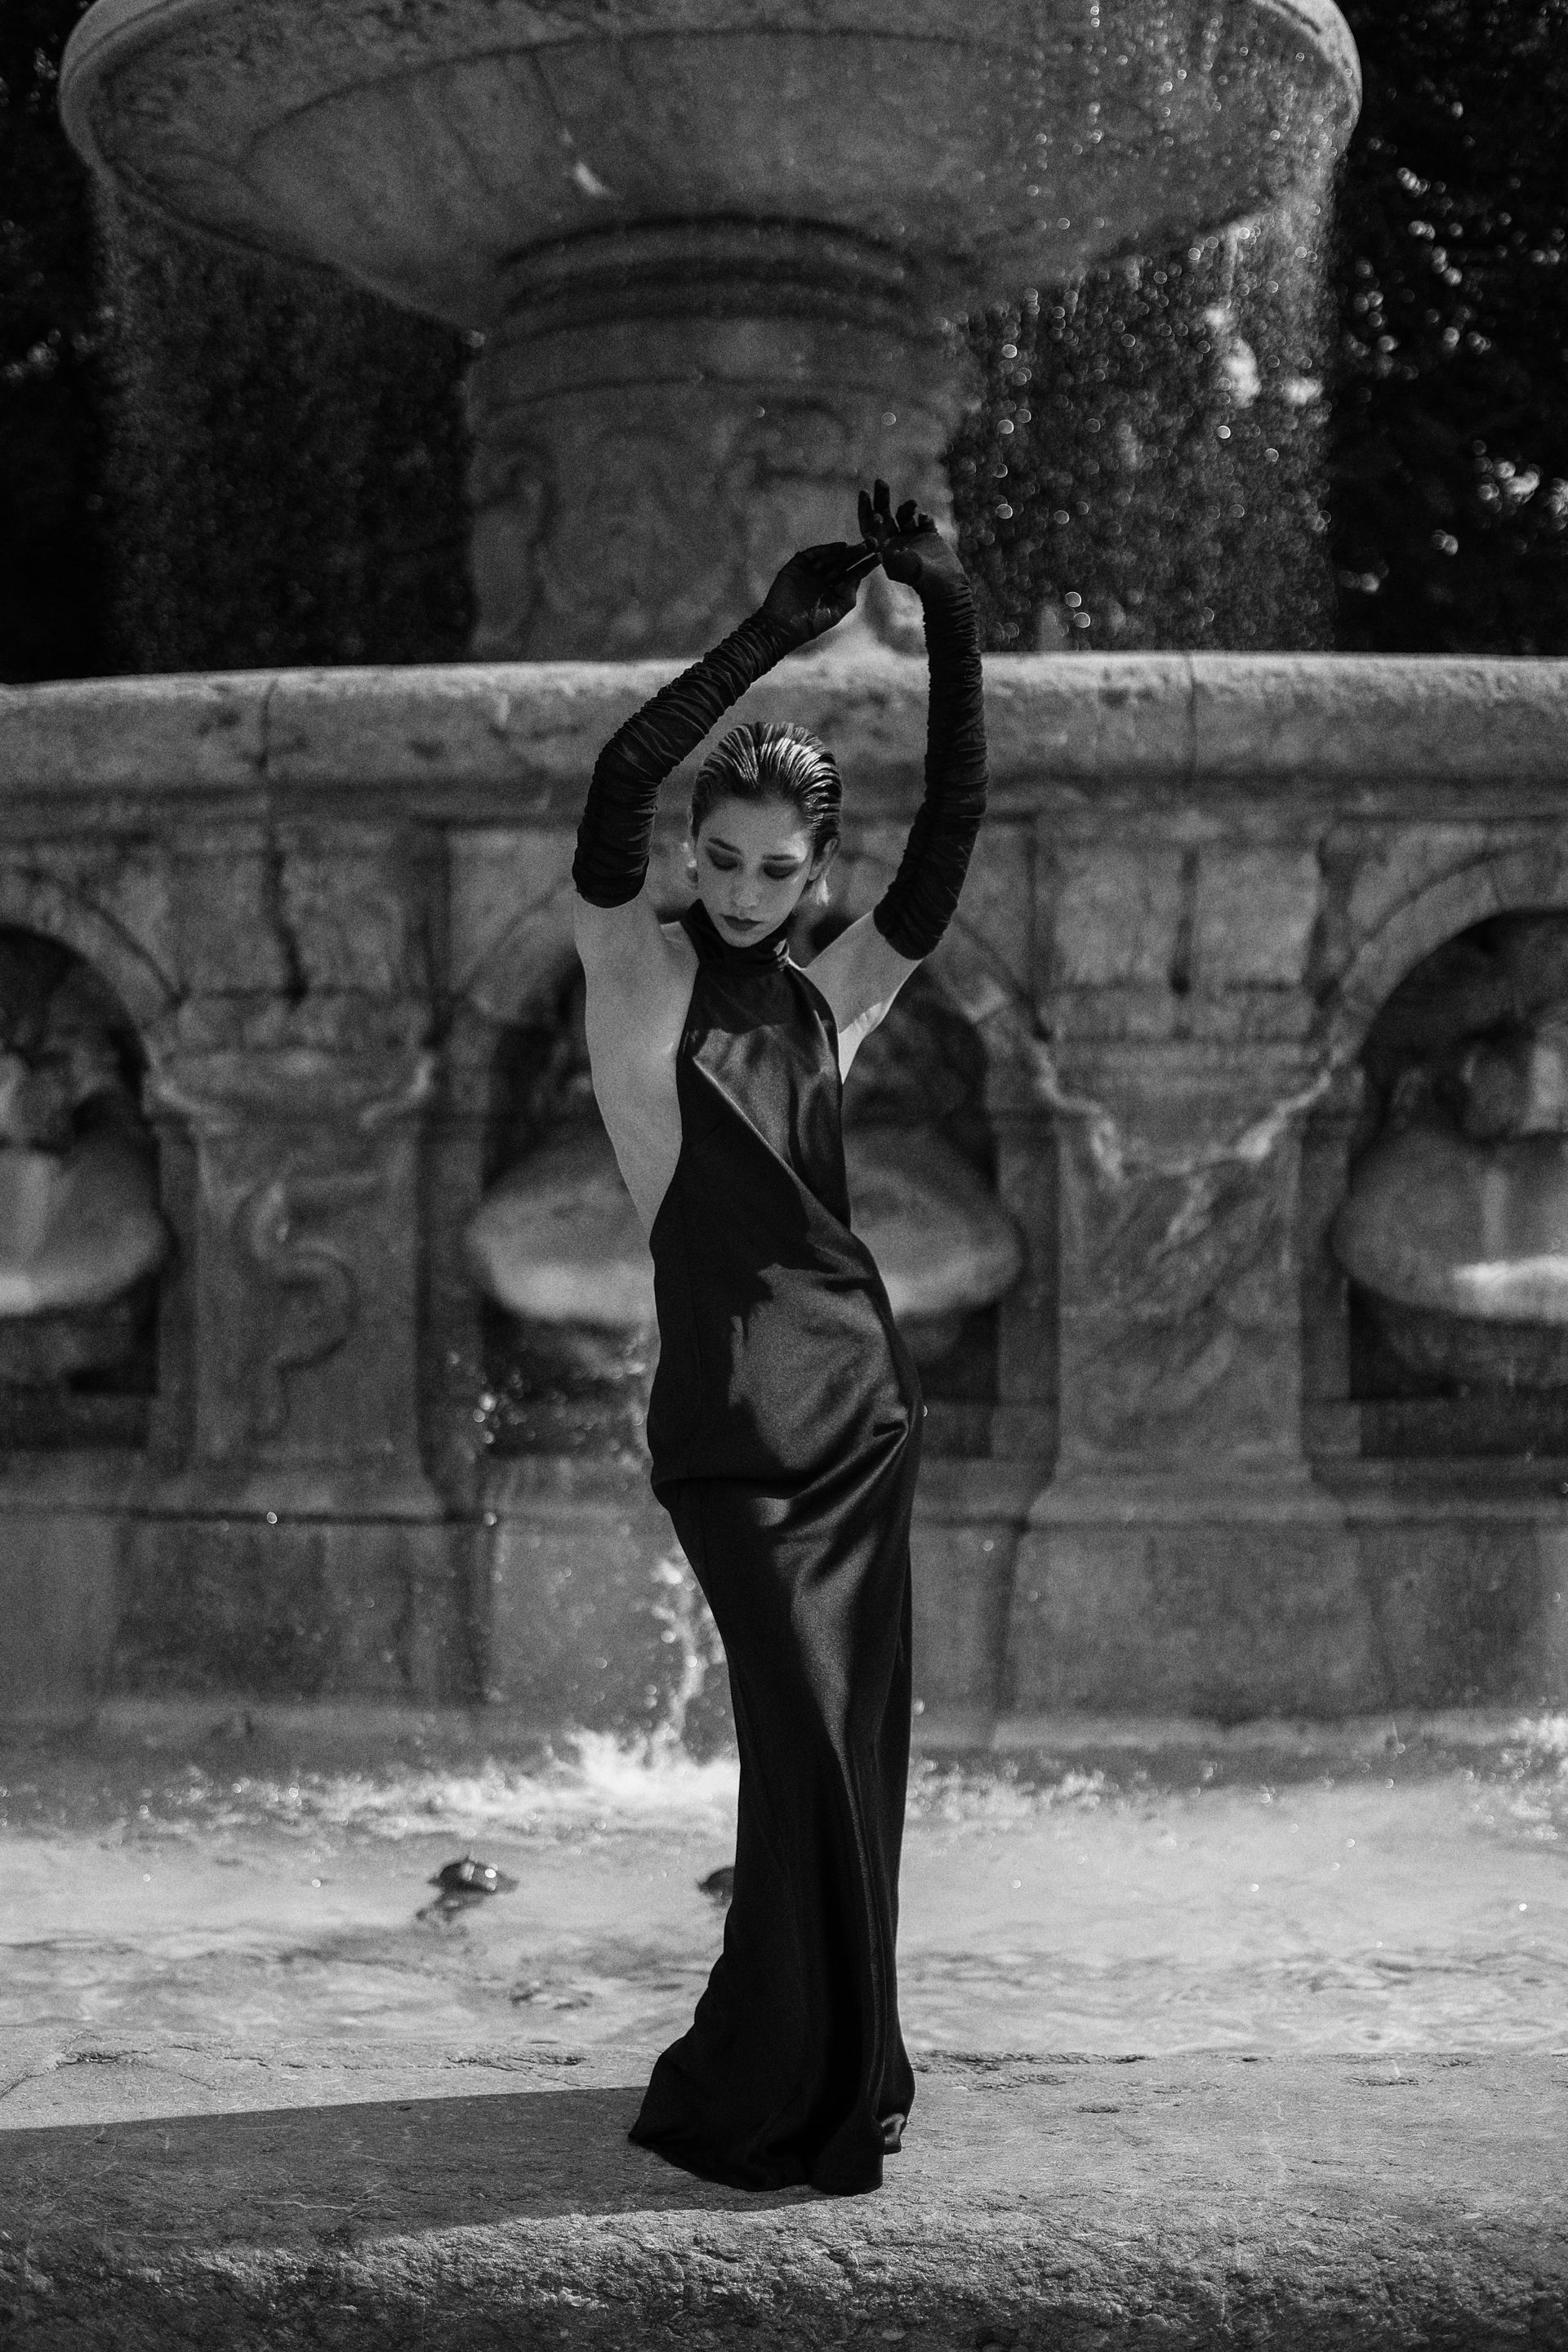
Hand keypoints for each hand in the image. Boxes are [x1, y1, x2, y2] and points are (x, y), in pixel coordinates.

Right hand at [759, 541, 878, 644]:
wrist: (782, 627)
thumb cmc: (810, 624)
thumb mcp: (836, 612)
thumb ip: (848, 595)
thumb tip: (858, 577)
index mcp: (833, 589)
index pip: (852, 574)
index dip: (865, 566)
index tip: (879, 556)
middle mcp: (823, 578)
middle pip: (844, 562)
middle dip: (858, 554)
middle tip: (873, 543)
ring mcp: (811, 571)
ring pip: (831, 557)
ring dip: (846, 551)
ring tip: (862, 546)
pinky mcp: (797, 566)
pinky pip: (814, 554)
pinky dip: (827, 549)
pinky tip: (841, 547)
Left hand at [858, 479, 969, 601]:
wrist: (946, 586)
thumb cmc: (922, 579)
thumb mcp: (901, 566)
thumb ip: (887, 551)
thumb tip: (873, 540)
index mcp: (884, 551)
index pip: (870, 528)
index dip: (865, 511)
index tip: (864, 493)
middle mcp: (896, 543)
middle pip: (885, 517)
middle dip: (882, 500)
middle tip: (880, 482)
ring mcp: (913, 539)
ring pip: (904, 516)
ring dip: (906, 507)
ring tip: (912, 504)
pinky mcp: (929, 537)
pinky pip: (924, 520)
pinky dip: (924, 517)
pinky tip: (924, 520)